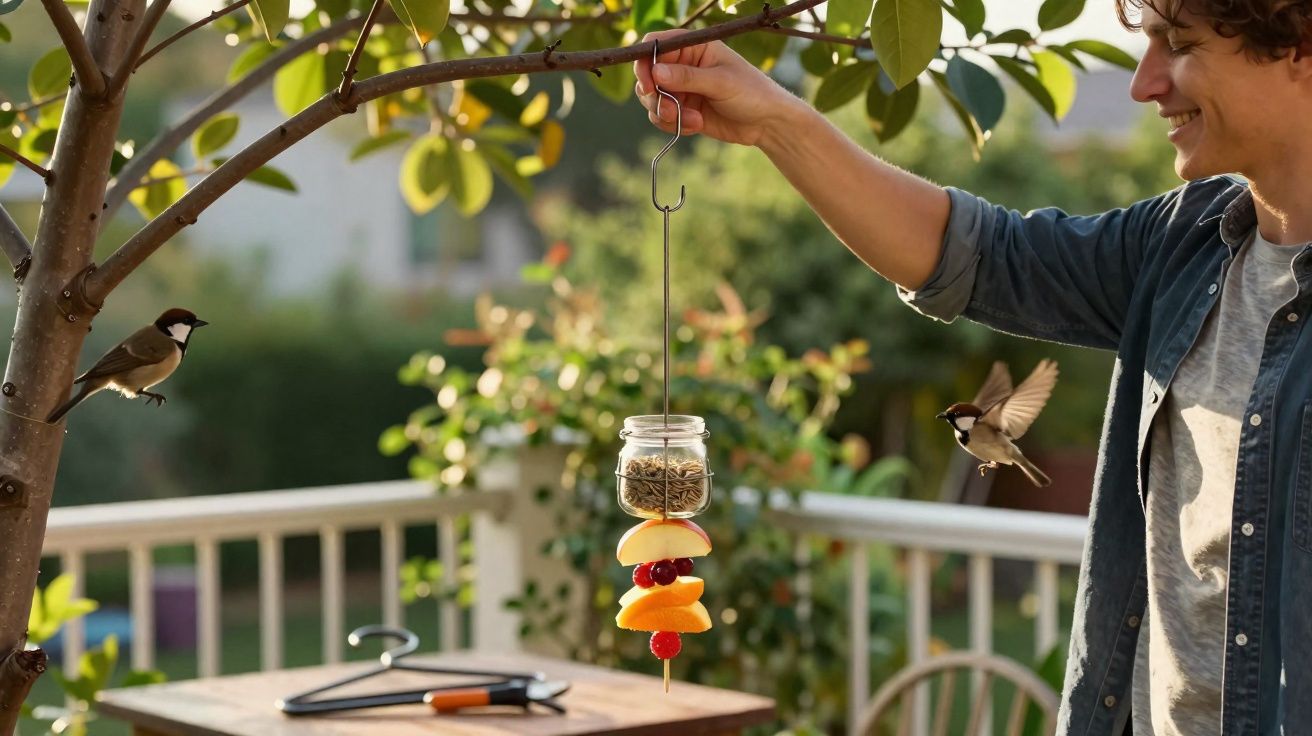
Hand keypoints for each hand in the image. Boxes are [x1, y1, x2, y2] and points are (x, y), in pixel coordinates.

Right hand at [633, 29, 800, 147]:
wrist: (766, 122)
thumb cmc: (751, 92)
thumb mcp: (721, 82)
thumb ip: (688, 77)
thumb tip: (656, 72)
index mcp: (693, 47)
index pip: (655, 45)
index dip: (644, 62)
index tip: (648, 84)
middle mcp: (682, 65)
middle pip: (647, 75)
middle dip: (655, 96)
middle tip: (670, 111)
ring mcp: (681, 88)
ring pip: (651, 99)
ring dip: (665, 113)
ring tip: (692, 121)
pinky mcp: (682, 109)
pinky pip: (661, 117)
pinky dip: (673, 124)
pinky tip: (696, 126)